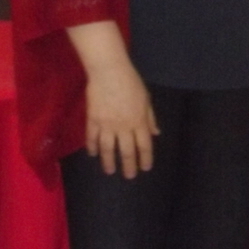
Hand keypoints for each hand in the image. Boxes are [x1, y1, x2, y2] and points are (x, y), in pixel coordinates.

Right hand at [84, 59, 158, 178]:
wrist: (109, 72)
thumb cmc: (131, 82)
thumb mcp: (146, 98)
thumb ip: (150, 118)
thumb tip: (156, 133)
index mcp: (139, 121)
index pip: (144, 145)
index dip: (145, 158)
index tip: (145, 168)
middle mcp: (124, 127)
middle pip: (127, 151)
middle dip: (129, 166)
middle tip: (129, 177)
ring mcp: (107, 125)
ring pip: (108, 149)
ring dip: (109, 162)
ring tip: (109, 171)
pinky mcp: (92, 120)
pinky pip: (92, 138)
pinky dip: (92, 147)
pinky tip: (93, 154)